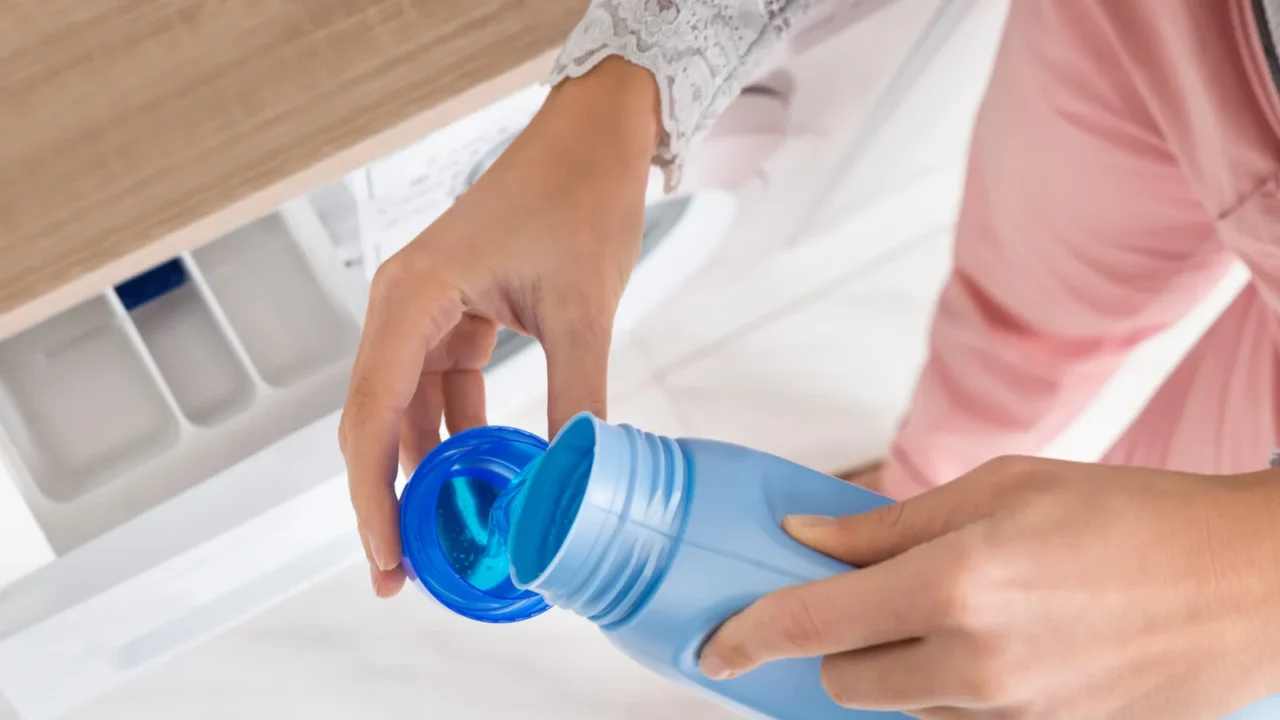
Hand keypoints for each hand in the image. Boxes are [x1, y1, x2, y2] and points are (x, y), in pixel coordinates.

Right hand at [339, 59, 660, 596]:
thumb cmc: (580, 198)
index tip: (386, 556)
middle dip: (388, 497)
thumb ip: (576, 399)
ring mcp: (425, 311)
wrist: (596, 135)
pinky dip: (458, 437)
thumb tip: (574, 485)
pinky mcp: (456, 315)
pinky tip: (481, 481)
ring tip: (446, 541)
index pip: (372, 412)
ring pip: (409, 411)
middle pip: (376, 420)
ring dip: (425, 472)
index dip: (373, 493)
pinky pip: (444, 390)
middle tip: (405, 573)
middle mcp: (403, 305)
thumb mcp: (582, 308)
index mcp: (412, 296)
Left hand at [699, 457, 1279, 718]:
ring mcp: (1012, 716)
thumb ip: (887, 526)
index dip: (746, 639)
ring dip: (901, 669)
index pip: (812, 626)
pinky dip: (952, 692)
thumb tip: (805, 536)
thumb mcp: (999, 488)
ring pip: (903, 709)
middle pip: (845, 683)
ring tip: (959, 612)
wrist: (1243, 585)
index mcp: (954, 585)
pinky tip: (1001, 645)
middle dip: (838, 647)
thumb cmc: (1126, 517)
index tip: (714, 649)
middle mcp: (974, 665)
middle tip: (869, 599)